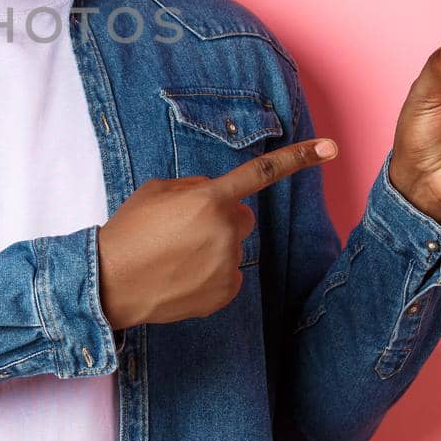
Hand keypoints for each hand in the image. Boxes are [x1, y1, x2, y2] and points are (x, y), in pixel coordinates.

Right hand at [97, 138, 339, 328]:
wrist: (110, 282)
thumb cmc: (129, 231)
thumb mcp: (156, 191)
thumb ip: (194, 188)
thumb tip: (213, 195)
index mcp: (209, 198)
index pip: (261, 172)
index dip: (298, 158)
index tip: (330, 148)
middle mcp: (226, 229)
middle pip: (242, 217)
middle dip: (221, 219)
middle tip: (183, 230)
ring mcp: (228, 263)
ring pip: (233, 247)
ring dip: (213, 247)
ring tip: (174, 257)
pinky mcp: (225, 292)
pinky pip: (228, 275)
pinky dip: (210, 274)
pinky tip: (181, 276)